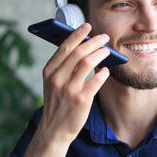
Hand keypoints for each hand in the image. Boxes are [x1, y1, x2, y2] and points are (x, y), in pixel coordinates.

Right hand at [37, 22, 110, 144]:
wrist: (53, 130)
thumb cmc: (57, 105)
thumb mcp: (52, 84)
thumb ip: (63, 68)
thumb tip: (82, 49)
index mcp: (49, 72)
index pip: (64, 47)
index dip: (77, 34)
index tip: (87, 26)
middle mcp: (57, 78)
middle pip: (78, 52)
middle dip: (93, 41)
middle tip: (104, 38)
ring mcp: (69, 89)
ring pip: (88, 62)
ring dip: (100, 54)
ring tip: (107, 51)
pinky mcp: (81, 99)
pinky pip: (96, 80)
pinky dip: (103, 72)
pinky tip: (106, 70)